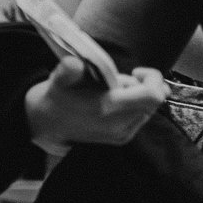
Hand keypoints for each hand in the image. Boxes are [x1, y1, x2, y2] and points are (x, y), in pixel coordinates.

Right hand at [23, 55, 168, 155]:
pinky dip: (136, 105)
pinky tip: (115, 102)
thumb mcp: (59, 78)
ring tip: (112, 92)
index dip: (153, 79)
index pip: (152, 96)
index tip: (137, 71)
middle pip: (154, 101)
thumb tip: (74, 63)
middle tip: (119, 81)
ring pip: (149, 109)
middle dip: (143, 85)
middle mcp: (119, 125)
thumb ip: (68, 70)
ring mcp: (122, 135)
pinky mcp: (122, 139)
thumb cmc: (58, 95)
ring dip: (138, 95)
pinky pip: (142, 117)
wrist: (48, 123)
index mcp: (107, 109)